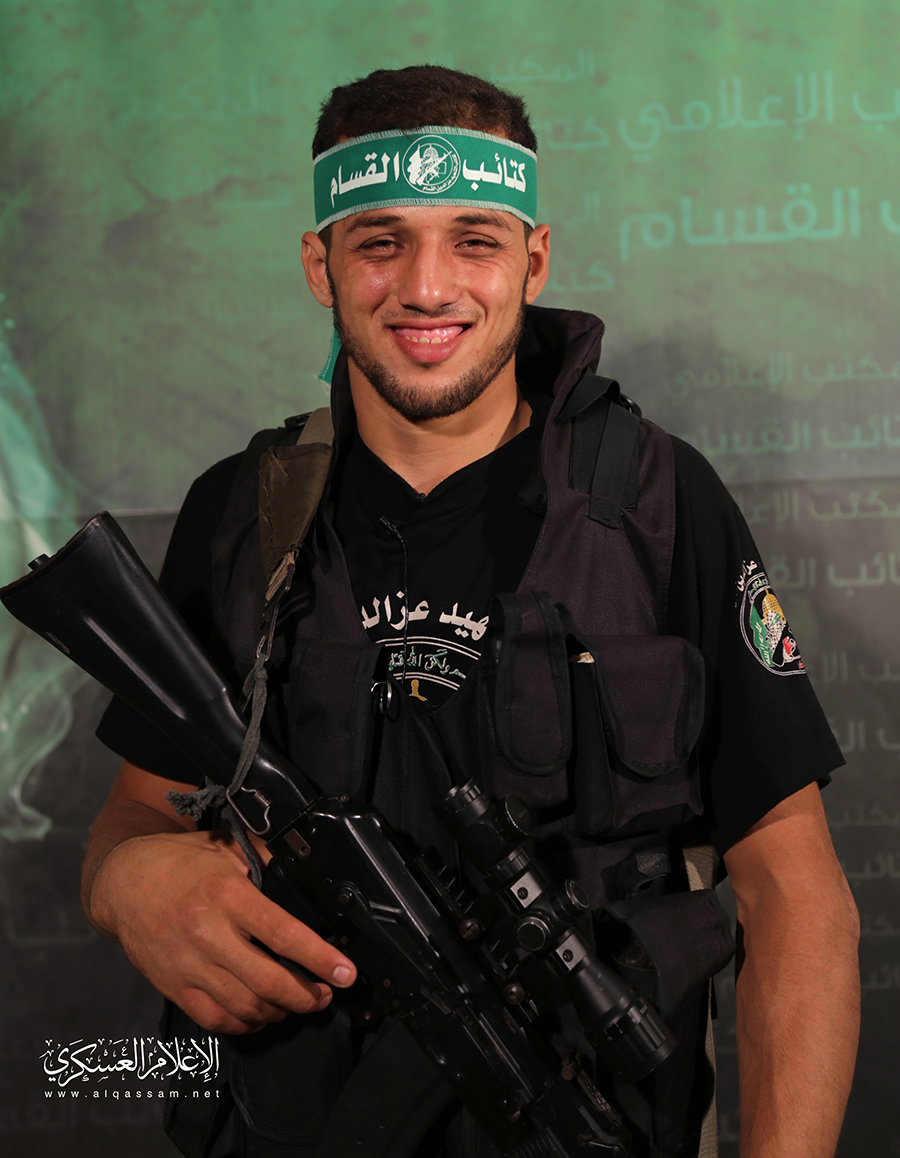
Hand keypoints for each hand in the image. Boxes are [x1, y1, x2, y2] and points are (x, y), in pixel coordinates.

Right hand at [90, 826, 356, 1033]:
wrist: (122, 883)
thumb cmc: (179, 862)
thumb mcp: (225, 846)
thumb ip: (265, 856)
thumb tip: (305, 863)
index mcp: (228, 895)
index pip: (284, 934)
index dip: (320, 958)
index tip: (345, 972)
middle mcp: (210, 933)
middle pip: (270, 982)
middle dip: (308, 996)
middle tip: (326, 994)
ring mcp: (190, 965)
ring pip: (246, 1007)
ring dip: (280, 1012)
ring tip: (298, 1004)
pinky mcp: (174, 987)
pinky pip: (216, 1019)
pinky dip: (245, 1024)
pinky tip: (261, 1015)